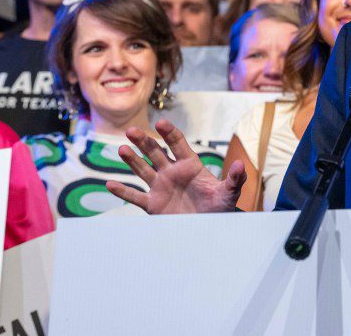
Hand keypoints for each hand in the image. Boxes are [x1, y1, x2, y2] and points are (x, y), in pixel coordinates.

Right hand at [105, 120, 245, 214]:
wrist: (210, 227)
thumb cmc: (220, 207)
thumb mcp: (229, 193)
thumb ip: (234, 179)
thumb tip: (240, 165)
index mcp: (190, 165)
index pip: (178, 144)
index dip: (169, 133)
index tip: (160, 124)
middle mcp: (173, 172)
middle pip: (155, 153)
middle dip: (144, 141)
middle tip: (131, 130)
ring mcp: (161, 187)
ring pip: (143, 170)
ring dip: (132, 160)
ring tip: (121, 149)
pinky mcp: (153, 204)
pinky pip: (135, 196)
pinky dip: (123, 191)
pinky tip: (110, 184)